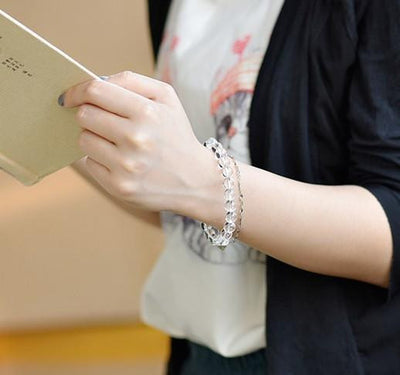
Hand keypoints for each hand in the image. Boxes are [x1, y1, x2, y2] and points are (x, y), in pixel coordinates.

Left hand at [61, 71, 222, 216]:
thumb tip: (94, 82)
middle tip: (104, 121)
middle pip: (85, 115)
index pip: (95, 91)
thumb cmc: (176, 135)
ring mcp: (126, 165)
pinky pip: (89, 164)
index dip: (76, 91)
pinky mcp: (119, 187)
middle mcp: (135, 139)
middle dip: (89, 115)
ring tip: (117, 143)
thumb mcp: (167, 98)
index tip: (69, 96)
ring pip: (84, 140)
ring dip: (94, 138)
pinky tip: (120, 162)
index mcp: (147, 112)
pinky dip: (100, 160)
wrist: (196, 180)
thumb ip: (131, 81)